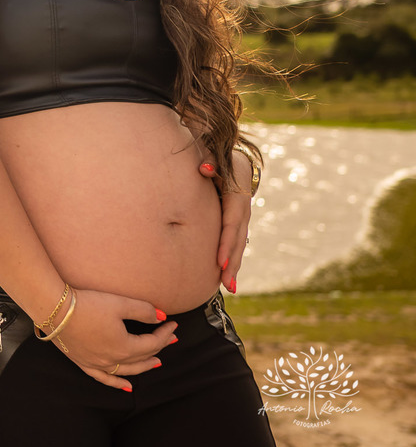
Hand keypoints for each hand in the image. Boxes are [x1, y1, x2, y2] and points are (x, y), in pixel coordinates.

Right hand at [53, 288, 176, 390]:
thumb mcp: (119, 303)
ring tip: (156, 362)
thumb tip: (162, 317)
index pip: (152, 343)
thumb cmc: (87, 304)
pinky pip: (105, 379)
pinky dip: (118, 384)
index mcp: (124, 347)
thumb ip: (144, 311)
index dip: (165, 334)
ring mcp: (98, 364)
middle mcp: (113, 360)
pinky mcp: (84, 363)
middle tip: (169, 338)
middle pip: (142, 357)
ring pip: (127, 371)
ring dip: (144, 367)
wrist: (55, 310)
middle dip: (159, 348)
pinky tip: (127, 387)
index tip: (173, 323)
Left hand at [198, 154, 253, 292]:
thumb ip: (210, 163)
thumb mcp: (215, 158)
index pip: (231, 224)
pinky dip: (234, 262)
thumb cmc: (218, 160)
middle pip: (238, 240)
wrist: (235, 163)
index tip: (219, 261)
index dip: (226, 243)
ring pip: (240, 246)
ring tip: (230, 288)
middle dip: (232, 262)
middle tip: (226, 283)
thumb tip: (203, 169)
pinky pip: (237, 245)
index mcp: (236, 197)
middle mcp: (242, 212)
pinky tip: (229, 281)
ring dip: (235, 267)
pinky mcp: (237, 226)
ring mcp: (242, 221)